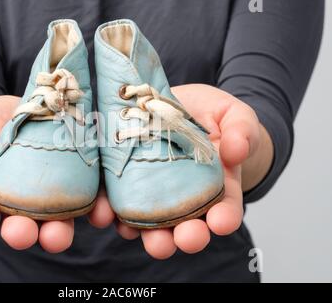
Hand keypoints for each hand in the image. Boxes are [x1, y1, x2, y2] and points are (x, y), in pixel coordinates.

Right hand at [0, 96, 113, 250]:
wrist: (25, 109)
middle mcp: (20, 201)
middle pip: (20, 224)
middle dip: (23, 232)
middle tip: (24, 233)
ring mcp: (51, 193)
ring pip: (57, 219)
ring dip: (62, 230)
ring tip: (62, 232)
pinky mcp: (78, 179)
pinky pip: (90, 198)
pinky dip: (97, 208)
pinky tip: (102, 212)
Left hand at [91, 84, 273, 258]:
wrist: (177, 106)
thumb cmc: (211, 114)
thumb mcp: (233, 115)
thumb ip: (241, 130)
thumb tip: (237, 150)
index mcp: (216, 186)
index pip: (224, 209)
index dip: (223, 218)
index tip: (220, 223)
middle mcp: (183, 198)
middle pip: (184, 226)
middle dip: (182, 236)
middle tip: (181, 239)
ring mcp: (152, 191)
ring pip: (148, 222)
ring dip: (140, 231)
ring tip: (132, 231)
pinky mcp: (125, 180)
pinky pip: (116, 201)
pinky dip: (109, 210)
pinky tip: (103, 212)